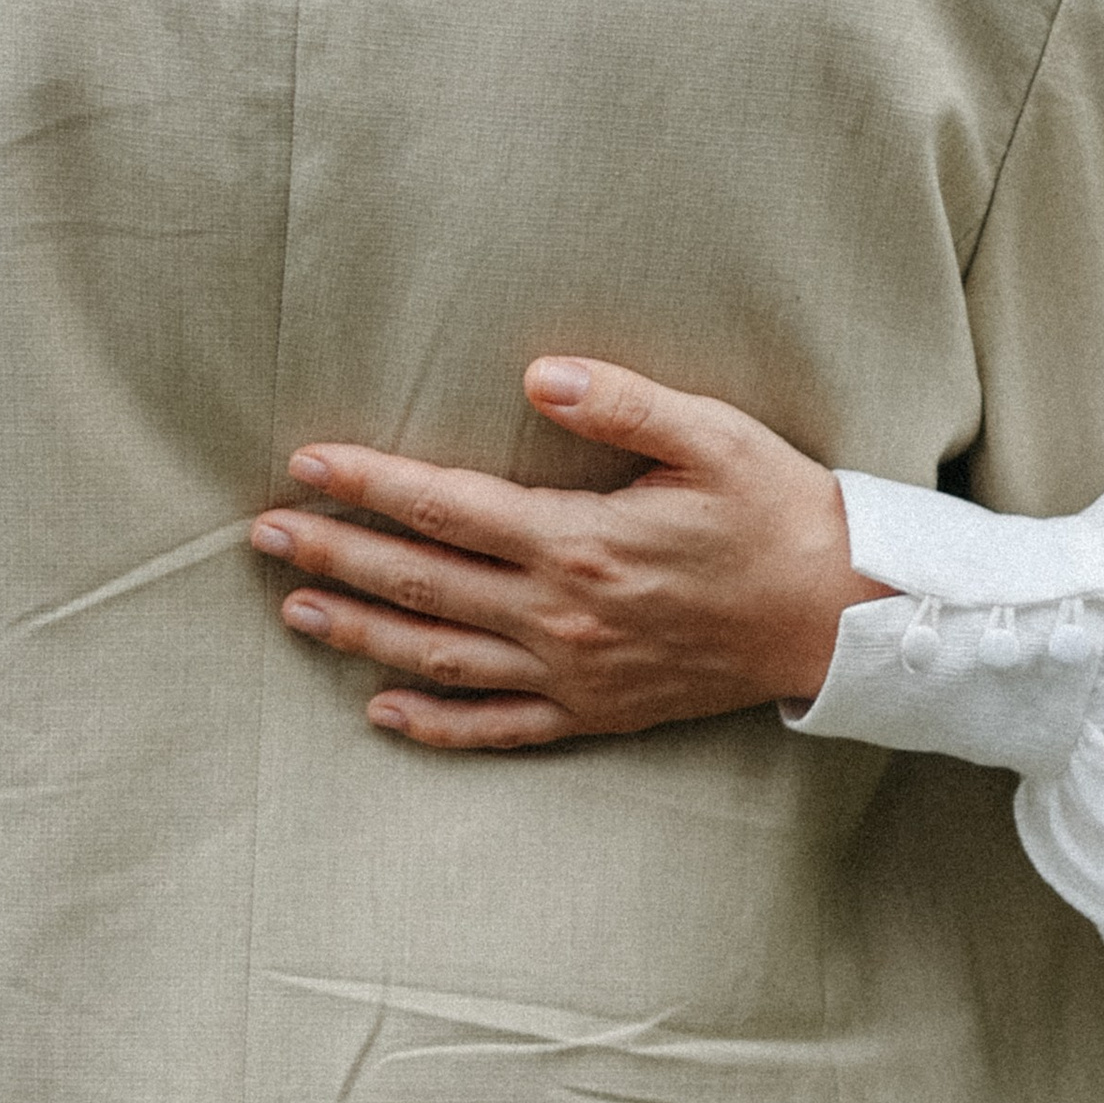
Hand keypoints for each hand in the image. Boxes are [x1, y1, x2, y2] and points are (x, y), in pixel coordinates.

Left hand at [250, 357, 888, 749]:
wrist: (839, 615)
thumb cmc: (776, 512)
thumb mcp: (711, 436)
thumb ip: (622, 402)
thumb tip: (540, 374)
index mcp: (581, 541)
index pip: (447, 509)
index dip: (370, 483)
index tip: (307, 463)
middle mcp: (564, 615)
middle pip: (424, 584)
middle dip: (335, 557)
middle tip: (264, 536)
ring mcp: (576, 673)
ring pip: (442, 658)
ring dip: (362, 634)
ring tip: (295, 611)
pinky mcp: (597, 711)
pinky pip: (500, 729)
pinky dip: (436, 724)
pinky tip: (384, 712)